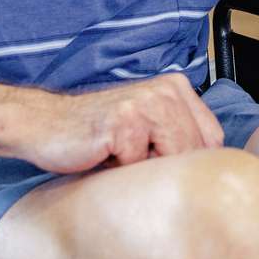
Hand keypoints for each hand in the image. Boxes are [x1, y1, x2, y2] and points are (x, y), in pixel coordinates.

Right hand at [22, 74, 224, 173]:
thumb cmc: (96, 134)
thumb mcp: (147, 127)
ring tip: (117, 154)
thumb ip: (180, 135)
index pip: (211, 138)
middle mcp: (166, 90)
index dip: (188, 160)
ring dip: (141, 167)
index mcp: (177, 87)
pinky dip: (118, 170)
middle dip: (162, 166)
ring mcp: (145, 103)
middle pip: (193, 152)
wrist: (43, 125)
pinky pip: (137, 166)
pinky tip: (101, 154)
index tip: (158, 161)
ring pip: (169, 159)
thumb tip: (215, 167)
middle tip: (129, 157)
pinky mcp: (124, 123)